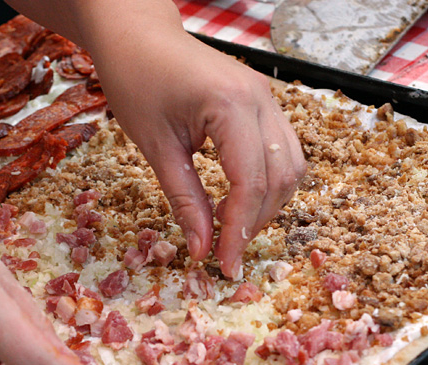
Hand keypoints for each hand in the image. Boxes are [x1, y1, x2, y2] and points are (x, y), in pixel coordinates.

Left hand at [90, 21, 306, 277]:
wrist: (138, 36)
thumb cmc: (137, 82)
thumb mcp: (156, 147)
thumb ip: (185, 200)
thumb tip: (202, 250)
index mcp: (230, 106)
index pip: (250, 183)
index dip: (240, 231)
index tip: (224, 265)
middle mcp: (261, 99)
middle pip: (280, 179)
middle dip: (256, 222)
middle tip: (224, 252)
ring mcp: (267, 98)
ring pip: (290, 166)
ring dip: (267, 205)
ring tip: (229, 225)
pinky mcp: (263, 103)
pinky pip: (282, 150)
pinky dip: (267, 182)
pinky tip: (237, 198)